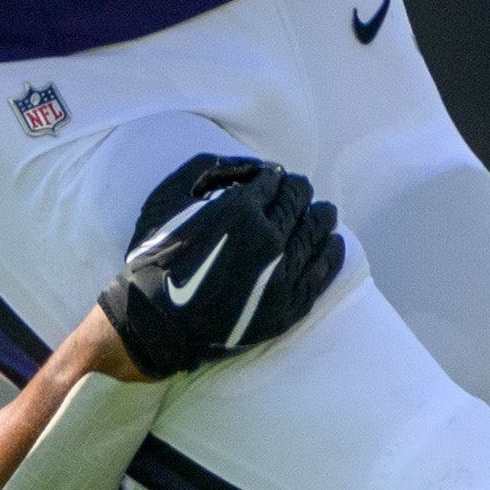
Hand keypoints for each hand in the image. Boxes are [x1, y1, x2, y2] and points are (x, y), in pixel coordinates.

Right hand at [94, 152, 345, 379]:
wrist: (156, 325)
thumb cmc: (154, 259)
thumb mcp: (165, 199)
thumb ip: (206, 168)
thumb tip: (248, 165)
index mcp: (239, 210)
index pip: (275, 179)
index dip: (275, 176)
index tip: (273, 179)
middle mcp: (267, 239)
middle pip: (300, 201)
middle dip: (298, 192)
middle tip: (297, 194)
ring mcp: (282, 274)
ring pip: (318, 231)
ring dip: (321, 216)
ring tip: (324, 212)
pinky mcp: (289, 306)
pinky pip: (323, 270)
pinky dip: (332, 251)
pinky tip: (334, 241)